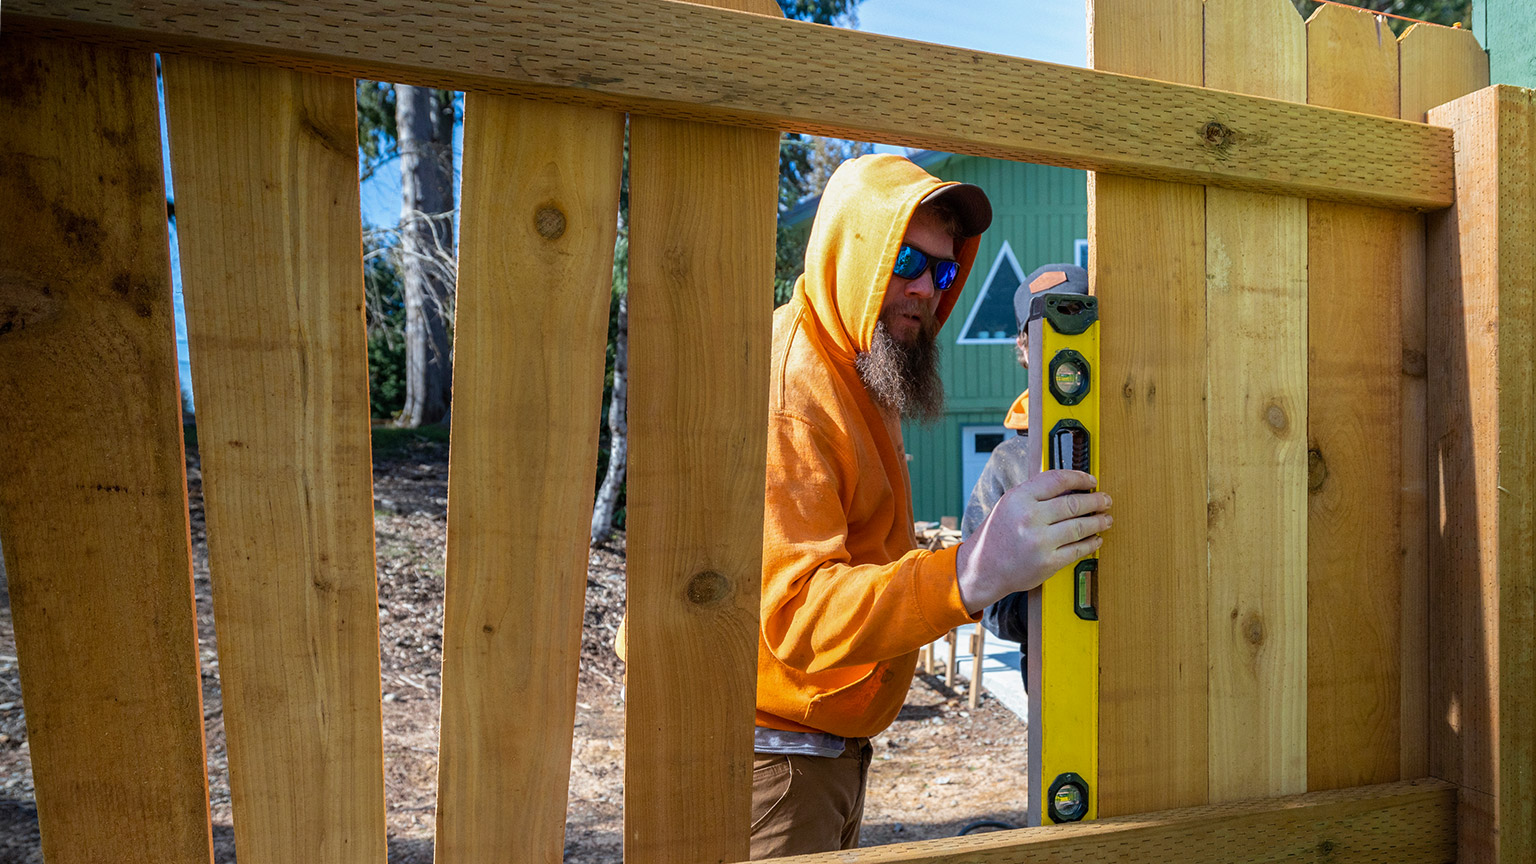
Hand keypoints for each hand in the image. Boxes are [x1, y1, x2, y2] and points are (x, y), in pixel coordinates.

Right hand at [953, 470, 1110, 613]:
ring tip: (1106, 519)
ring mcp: (1039, 542)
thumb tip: (1071, 487)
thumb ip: (1036, 494)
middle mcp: (1029, 518)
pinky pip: (1077, 550)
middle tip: (1105, 500)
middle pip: (1074, 503)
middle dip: (1096, 501)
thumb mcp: (1009, 504)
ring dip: (1098, 522)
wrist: (982, 568)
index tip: (1091, 481)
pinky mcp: (1048, 563)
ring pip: (1080, 527)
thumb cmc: (997, 535)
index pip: (1057, 480)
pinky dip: (1091, 544)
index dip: (1080, 478)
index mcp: (1019, 498)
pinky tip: (1096, 539)